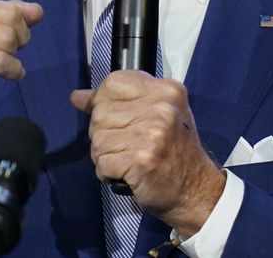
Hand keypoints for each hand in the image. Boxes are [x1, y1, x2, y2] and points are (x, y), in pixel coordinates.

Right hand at [0, 0, 42, 145]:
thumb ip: (8, 12)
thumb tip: (35, 11)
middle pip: (9, 13)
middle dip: (21, 32)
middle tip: (14, 45)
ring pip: (8, 38)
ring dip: (16, 52)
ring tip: (6, 59)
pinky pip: (1, 60)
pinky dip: (14, 69)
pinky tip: (12, 72)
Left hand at [70, 72, 224, 237]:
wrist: (195, 190)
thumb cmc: (175, 152)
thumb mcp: (157, 115)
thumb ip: (120, 102)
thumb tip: (78, 96)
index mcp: (166, 91)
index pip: (114, 82)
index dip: (100, 100)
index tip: (107, 114)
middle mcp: (161, 109)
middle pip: (100, 112)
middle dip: (103, 133)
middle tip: (125, 146)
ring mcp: (152, 134)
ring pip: (97, 139)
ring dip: (104, 155)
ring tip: (126, 160)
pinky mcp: (142, 160)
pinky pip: (102, 162)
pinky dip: (107, 172)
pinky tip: (125, 173)